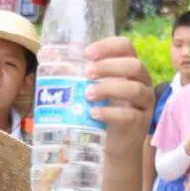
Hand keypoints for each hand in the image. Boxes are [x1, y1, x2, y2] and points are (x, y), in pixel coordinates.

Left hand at [85, 37, 154, 157]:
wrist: (114, 144)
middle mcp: (142, 82)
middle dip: (109, 67)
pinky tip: (94, 113)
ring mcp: (144, 103)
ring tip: (87, 95)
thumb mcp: (90, 90)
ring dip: (109, 89)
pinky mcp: (141, 123)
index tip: (87, 53)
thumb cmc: (100, 110)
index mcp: (129, 68)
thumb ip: (75, 74)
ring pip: (134, 89)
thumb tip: (45, 54)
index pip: (125, 46)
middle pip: (134, 66)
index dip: (108, 46)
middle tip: (87, 73)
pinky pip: (130, 115)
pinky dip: (110, 113)